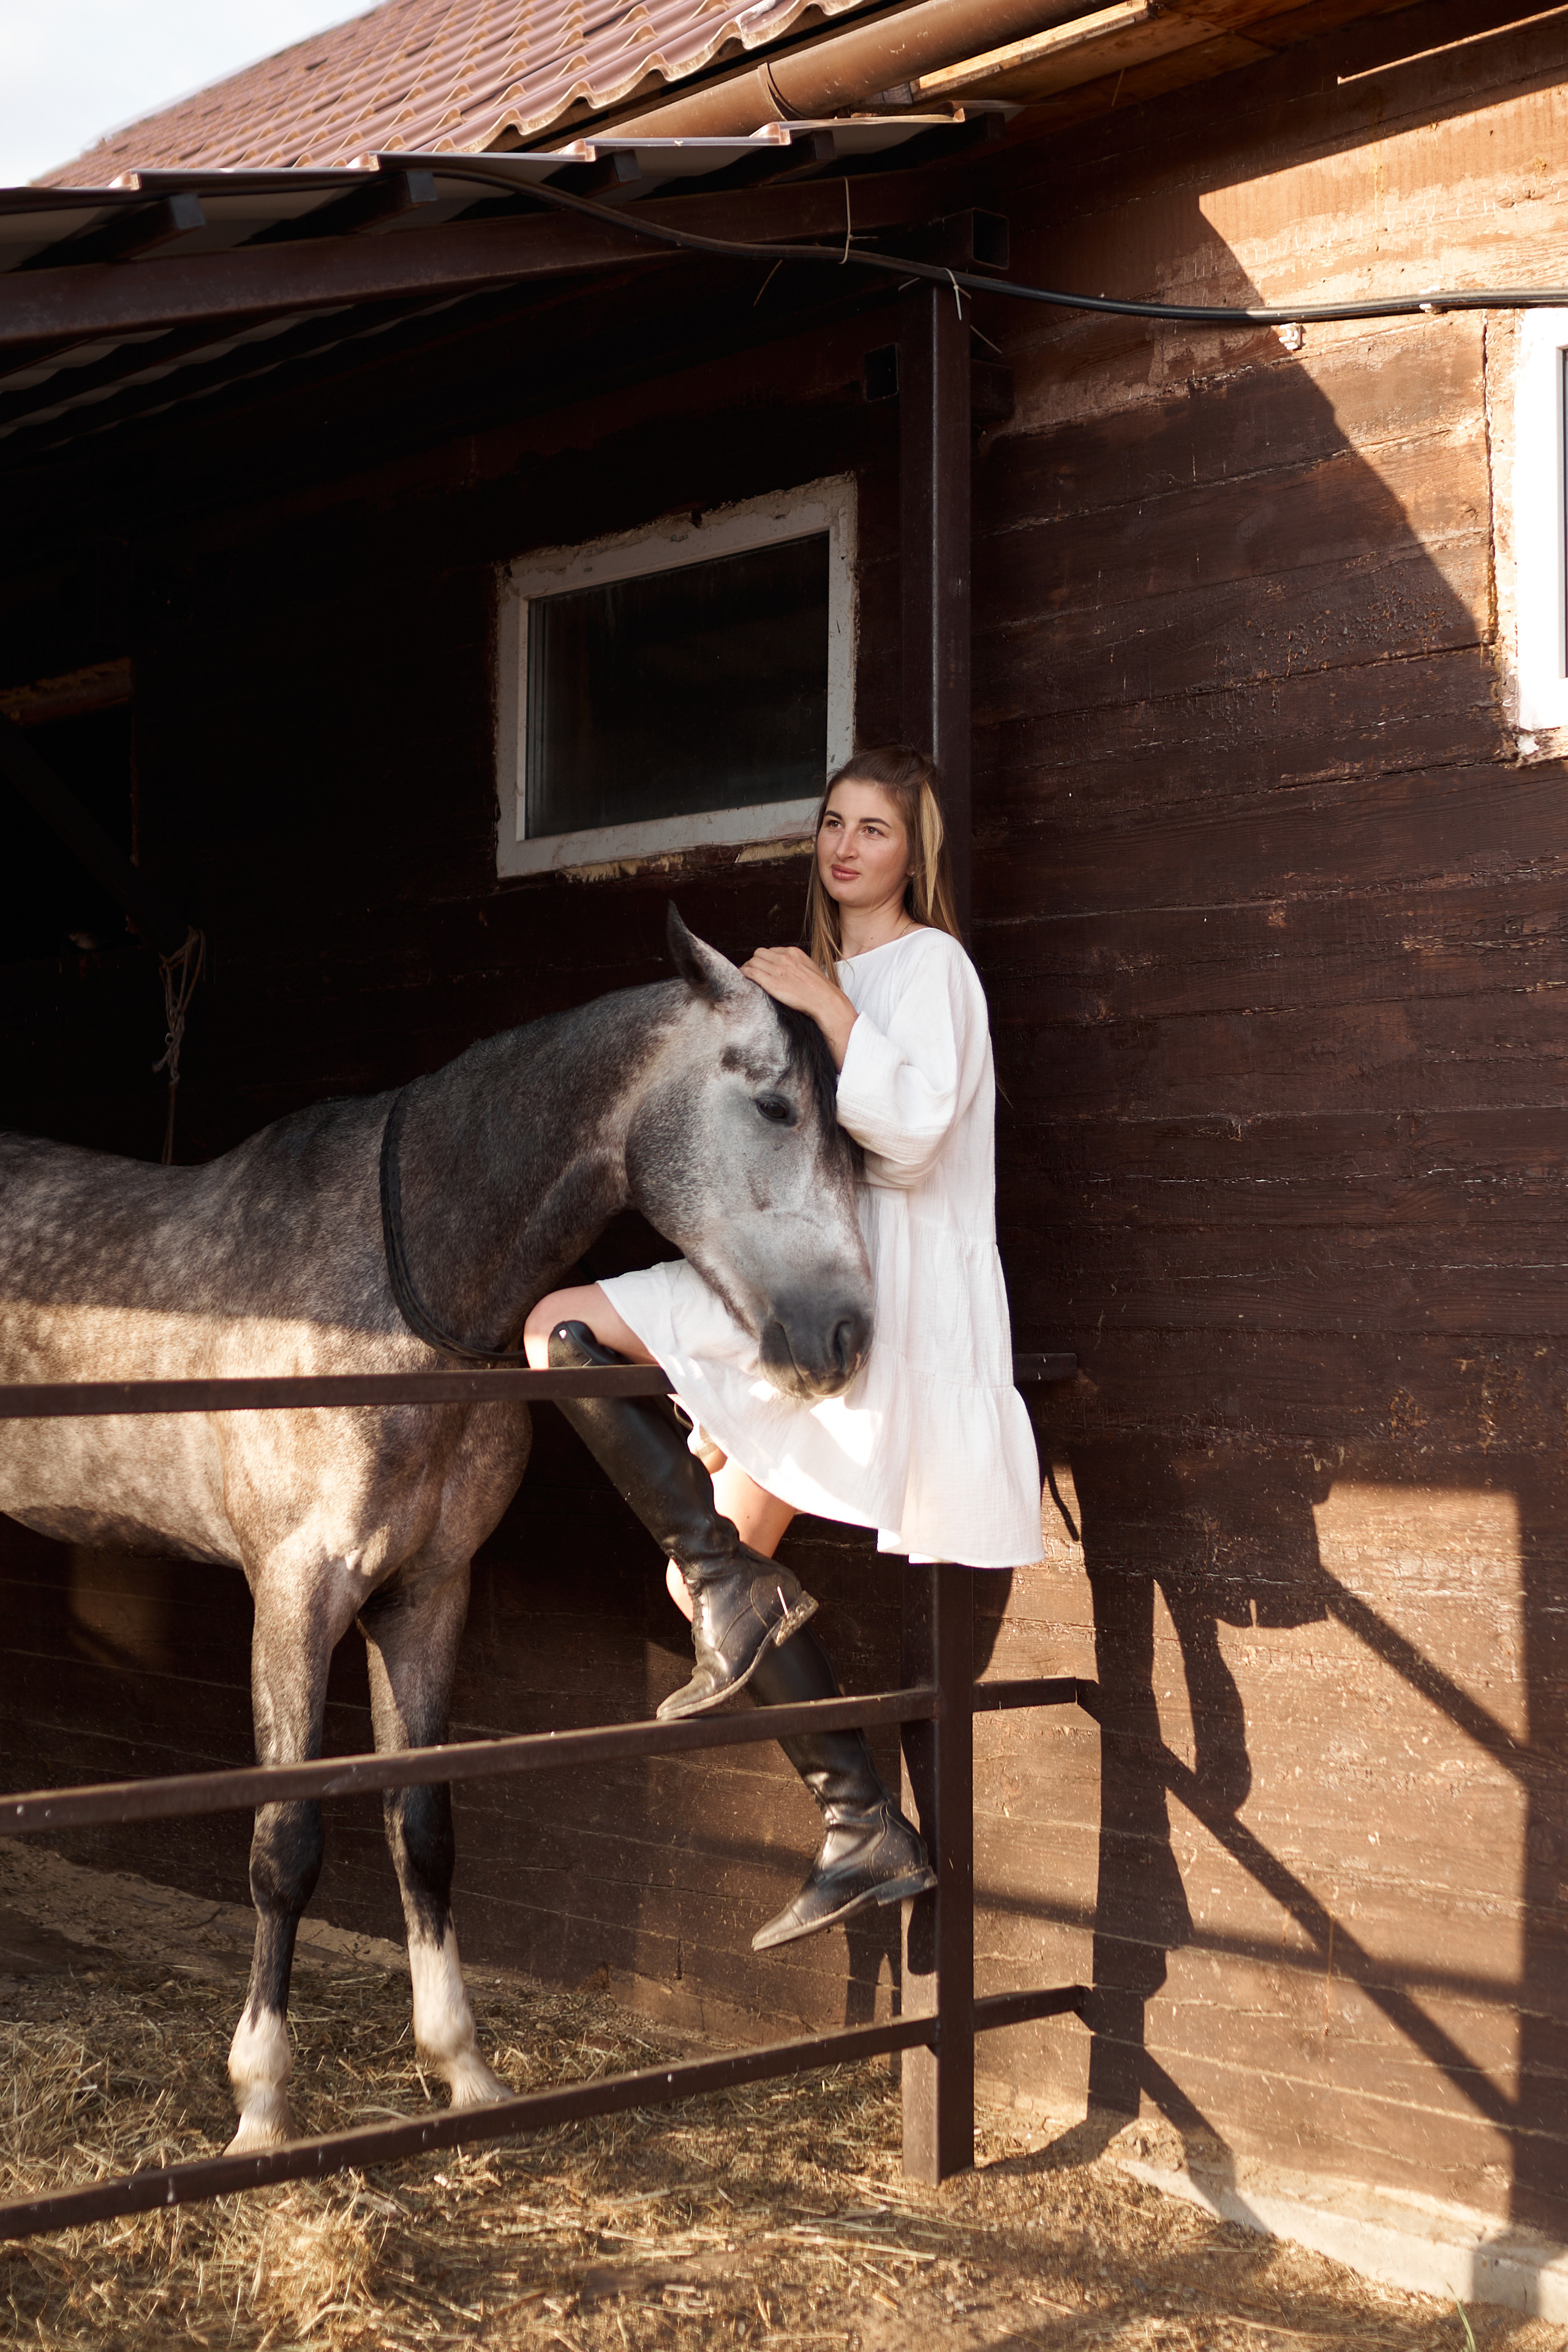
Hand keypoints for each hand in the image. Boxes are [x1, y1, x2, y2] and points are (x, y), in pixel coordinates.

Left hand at [741, 945, 857, 1067]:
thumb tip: (785, 966)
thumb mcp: (808, 967)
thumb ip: (795, 963)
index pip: (770, 950)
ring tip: (747, 976)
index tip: (763, 967)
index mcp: (793, 952)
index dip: (764, 959)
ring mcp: (777, 969)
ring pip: (753, 961)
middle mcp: (784, 958)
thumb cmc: (819, 988)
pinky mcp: (771, 982)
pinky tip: (743, 978)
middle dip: (754, 962)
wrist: (824, 1000)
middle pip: (759, 954)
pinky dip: (744, 973)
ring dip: (747, 968)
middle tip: (753, 971)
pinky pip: (751, 972)